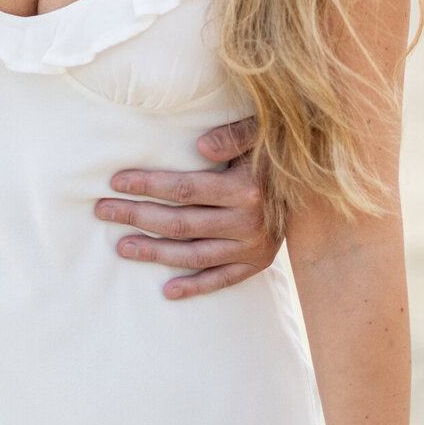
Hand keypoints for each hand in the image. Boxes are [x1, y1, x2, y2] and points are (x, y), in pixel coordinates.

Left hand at [95, 117, 280, 298]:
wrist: (321, 185)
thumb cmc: (281, 150)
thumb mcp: (262, 133)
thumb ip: (232, 136)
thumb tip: (199, 145)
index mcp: (246, 189)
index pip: (184, 189)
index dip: (147, 186)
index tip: (115, 182)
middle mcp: (249, 223)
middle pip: (180, 224)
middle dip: (137, 216)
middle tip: (103, 211)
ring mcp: (253, 248)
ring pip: (193, 256)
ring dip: (154, 253)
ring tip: (122, 247)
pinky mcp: (259, 264)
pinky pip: (221, 280)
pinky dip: (194, 287)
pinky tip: (167, 291)